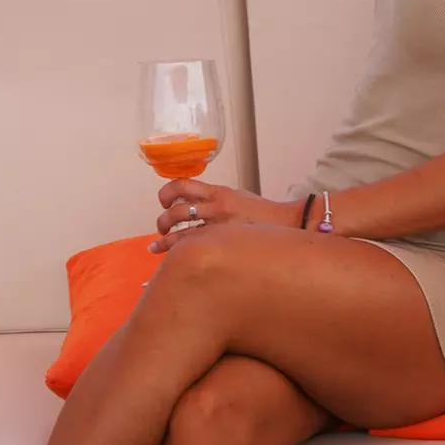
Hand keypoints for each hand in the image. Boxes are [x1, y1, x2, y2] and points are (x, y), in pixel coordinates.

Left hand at [149, 177, 300, 253]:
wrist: (286, 224)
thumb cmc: (262, 213)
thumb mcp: (239, 197)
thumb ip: (217, 200)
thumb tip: (194, 204)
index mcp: (220, 192)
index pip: (184, 186)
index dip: (167, 192)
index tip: (165, 200)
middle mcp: (216, 208)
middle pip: (177, 211)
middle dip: (163, 220)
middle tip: (161, 227)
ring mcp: (218, 229)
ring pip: (180, 234)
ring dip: (164, 240)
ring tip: (157, 245)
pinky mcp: (221, 246)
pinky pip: (192, 249)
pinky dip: (177, 253)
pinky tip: (170, 259)